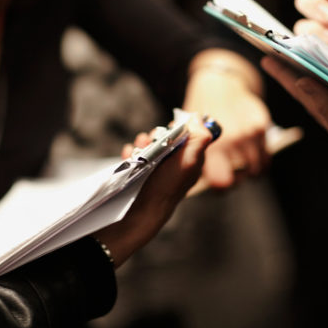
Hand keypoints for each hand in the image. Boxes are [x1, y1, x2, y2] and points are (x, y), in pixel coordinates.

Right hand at [95, 115, 213, 266]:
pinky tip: (128, 155)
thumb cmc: (167, 186)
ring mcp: (158, 169)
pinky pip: (136, 156)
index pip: (189, 134)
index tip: (170, 128)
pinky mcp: (142, 173)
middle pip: (167, 137)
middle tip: (150, 139)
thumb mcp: (189, 160)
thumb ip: (199, 138)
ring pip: (149, 145)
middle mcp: (176, 163)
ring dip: (141, 142)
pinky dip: (131, 153)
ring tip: (136, 148)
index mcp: (191, 159)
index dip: (179, 128)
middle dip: (155, 134)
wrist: (144, 210)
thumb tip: (198, 117)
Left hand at [183, 50, 271, 187]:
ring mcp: (249, 134)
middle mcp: (232, 142)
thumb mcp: (191, 133)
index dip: (221, 187)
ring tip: (241, 165)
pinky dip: (262, 160)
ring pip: (256, 170)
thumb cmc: (201, 111)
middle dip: (236, 179)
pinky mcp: (261, 126)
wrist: (219, 83)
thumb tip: (197, 178)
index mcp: (211, 146)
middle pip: (241, 179)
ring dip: (250, 171)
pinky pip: (266, 156)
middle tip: (230, 172)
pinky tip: (253, 157)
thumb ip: (195, 154)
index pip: (222, 183)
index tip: (219, 183)